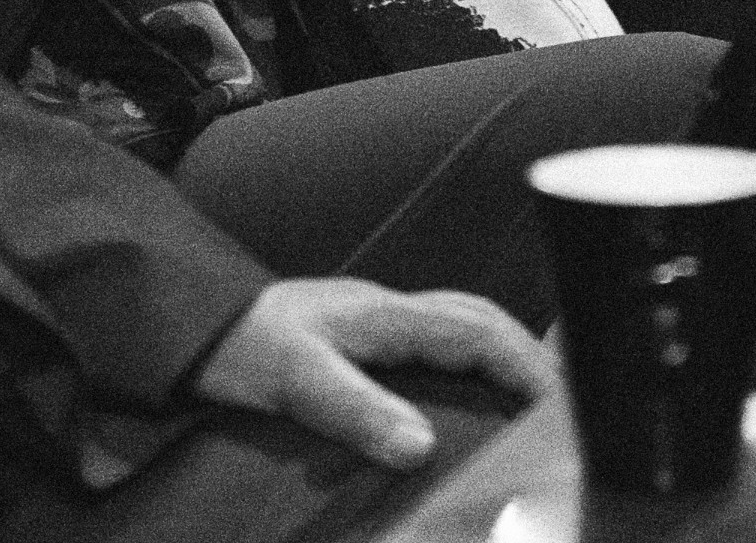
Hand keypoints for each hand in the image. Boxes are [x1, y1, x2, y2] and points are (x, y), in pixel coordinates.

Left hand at [190, 279, 555, 471]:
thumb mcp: (296, 380)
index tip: (562, 405)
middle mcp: (391, 309)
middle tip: (563, 406)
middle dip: (529, 355)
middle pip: (482, 320)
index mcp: (386, 314)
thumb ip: (357, 411)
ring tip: (531, 402)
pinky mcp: (364, 336)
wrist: (192, 324)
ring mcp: (378, 319)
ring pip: (462, 324)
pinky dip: (471, 361)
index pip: (477, 332)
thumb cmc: (243, 346)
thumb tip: (419, 447)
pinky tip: (470, 393)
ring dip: (502, 354)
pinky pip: (437, 341)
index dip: (525, 366)